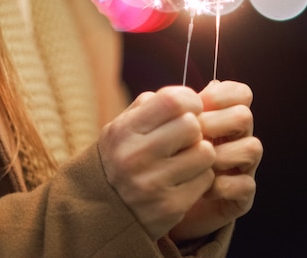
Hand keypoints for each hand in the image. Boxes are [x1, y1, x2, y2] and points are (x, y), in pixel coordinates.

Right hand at [98, 86, 216, 240]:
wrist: (100, 212)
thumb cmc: (121, 158)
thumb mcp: (123, 127)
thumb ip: (151, 105)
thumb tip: (193, 94)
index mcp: (124, 131)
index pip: (173, 101)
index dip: (190, 100)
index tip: (190, 108)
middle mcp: (135, 157)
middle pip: (193, 126)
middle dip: (194, 129)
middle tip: (185, 138)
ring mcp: (152, 184)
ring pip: (205, 153)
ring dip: (200, 154)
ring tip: (184, 159)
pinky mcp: (170, 207)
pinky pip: (206, 180)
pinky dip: (200, 178)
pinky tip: (183, 180)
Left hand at [169, 80, 262, 242]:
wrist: (158, 203)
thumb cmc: (162, 160)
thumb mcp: (162, 130)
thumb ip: (173, 110)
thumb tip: (184, 94)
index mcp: (221, 115)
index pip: (239, 93)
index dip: (221, 95)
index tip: (197, 106)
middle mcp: (236, 137)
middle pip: (244, 116)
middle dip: (216, 123)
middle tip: (194, 135)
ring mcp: (242, 165)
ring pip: (252, 147)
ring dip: (221, 155)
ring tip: (195, 164)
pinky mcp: (242, 195)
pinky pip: (245, 184)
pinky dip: (223, 186)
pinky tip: (202, 189)